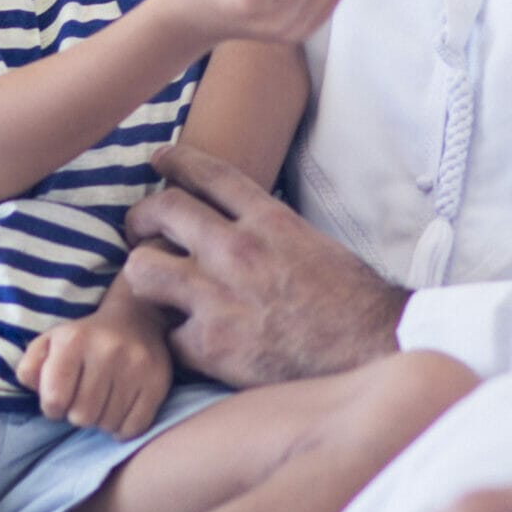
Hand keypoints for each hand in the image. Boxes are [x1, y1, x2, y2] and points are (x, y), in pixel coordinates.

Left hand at [16, 295, 171, 437]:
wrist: (135, 319)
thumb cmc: (83, 339)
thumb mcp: (48, 343)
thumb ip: (30, 368)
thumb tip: (35, 391)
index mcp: (73, 340)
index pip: (54, 399)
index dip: (52, 408)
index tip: (59, 400)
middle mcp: (107, 351)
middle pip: (82, 416)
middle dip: (77, 415)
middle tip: (82, 401)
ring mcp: (136, 366)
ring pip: (108, 424)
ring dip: (100, 421)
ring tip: (101, 403)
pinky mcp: (158, 382)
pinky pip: (135, 427)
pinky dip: (123, 429)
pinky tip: (119, 412)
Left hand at [121, 145, 407, 385]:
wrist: (373, 352)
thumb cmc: (353, 302)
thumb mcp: (312, 243)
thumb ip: (267, 229)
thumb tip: (234, 222)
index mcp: (268, 221)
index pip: (209, 174)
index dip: (176, 160)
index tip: (160, 160)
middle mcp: (236, 251)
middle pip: (162, 210)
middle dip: (140, 218)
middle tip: (138, 230)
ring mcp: (218, 298)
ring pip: (142, 270)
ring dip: (143, 276)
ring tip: (149, 285)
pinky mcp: (211, 346)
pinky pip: (166, 335)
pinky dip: (175, 340)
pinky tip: (186, 342)